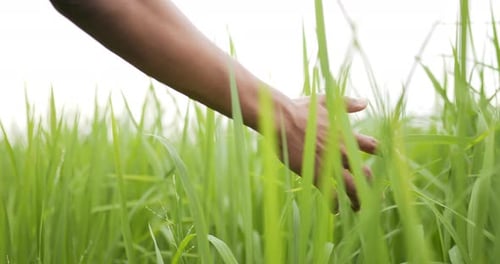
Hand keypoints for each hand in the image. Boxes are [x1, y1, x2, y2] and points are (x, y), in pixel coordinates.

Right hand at [282, 96, 376, 210]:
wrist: (281, 119)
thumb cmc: (299, 109)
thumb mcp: (325, 102)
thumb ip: (347, 104)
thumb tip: (365, 102)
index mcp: (344, 135)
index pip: (370, 145)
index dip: (381, 154)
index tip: (388, 160)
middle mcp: (341, 151)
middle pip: (364, 173)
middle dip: (369, 185)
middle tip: (371, 195)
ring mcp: (329, 164)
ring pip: (351, 186)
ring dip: (357, 199)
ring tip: (358, 208)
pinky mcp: (316, 173)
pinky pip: (330, 193)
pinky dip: (335, 203)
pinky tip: (336, 209)